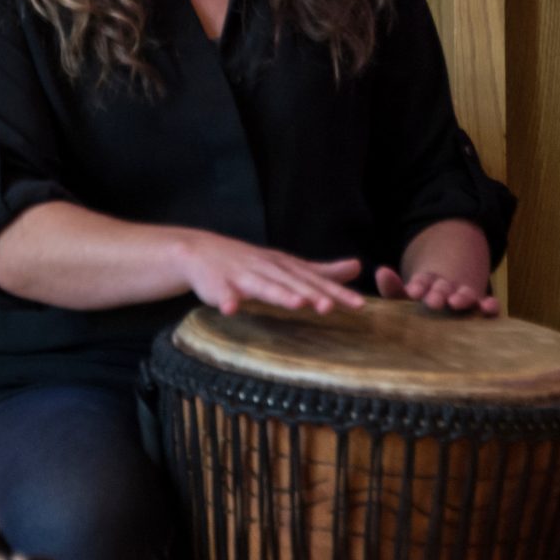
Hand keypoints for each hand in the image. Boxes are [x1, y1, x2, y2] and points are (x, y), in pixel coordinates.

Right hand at [176, 233, 365, 316]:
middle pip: (292, 283)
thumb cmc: (250, 263)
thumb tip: (357, 267)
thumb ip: (321, 270)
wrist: (201, 250)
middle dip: (311, 294)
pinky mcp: (217, 284)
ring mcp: (242, 275)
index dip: (336, 292)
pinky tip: (231, 309)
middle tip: (330, 307)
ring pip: (262, 286)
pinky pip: (222, 294)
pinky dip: (226, 300)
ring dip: (278, 294)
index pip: (314, 281)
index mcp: (285, 266)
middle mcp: (267, 268)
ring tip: (296, 304)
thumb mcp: (288, 265)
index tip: (359, 305)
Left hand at [374, 264, 499, 314]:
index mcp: (427, 282)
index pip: (422, 281)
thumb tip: (381, 271)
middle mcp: (447, 287)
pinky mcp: (482, 307)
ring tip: (456, 302)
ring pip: (465, 294)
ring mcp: (465, 295)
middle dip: (438, 293)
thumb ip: (392, 288)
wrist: (449, 292)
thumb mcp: (404, 294)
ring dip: (462, 297)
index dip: (418, 285)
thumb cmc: (421, 298)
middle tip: (432, 301)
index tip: (412, 291)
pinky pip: (488, 306)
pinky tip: (489, 307)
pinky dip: (490, 305)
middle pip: (443, 288)